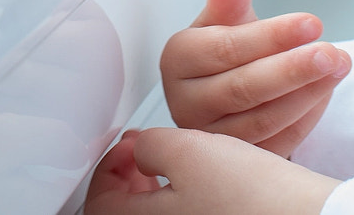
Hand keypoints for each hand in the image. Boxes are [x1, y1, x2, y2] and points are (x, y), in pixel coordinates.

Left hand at [85, 127, 339, 214]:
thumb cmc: (253, 196)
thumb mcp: (187, 151)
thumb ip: (150, 146)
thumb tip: (140, 149)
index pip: (100, 202)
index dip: (109, 165)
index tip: (128, 145)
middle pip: (127, 212)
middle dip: (132, 177)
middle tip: (146, 152)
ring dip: (158, 190)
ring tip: (177, 164)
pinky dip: (185, 203)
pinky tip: (208, 183)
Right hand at [161, 0, 349, 156]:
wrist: (225, 87)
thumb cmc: (225, 51)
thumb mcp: (224, 21)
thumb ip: (228, 4)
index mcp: (177, 60)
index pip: (225, 48)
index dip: (270, 36)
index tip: (311, 23)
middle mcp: (185, 102)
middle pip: (242, 88)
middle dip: (293, 69)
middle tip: (331, 53)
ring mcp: (209, 138)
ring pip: (262, 119)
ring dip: (306, 93)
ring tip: (337, 67)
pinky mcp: (235, 161)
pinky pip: (277, 143)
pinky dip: (306, 118)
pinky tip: (325, 92)